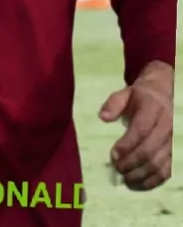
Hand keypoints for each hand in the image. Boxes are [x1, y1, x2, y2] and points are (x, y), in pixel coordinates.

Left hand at [99, 61, 173, 190]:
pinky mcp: (173, 152)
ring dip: (140, 174)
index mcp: (153, 109)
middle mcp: (166, 126)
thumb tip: (103, 117)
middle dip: (131, 162)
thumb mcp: (125, 93)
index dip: (127, 145)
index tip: (113, 154)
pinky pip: (166, 171)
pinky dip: (153, 180)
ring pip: (158, 163)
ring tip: (125, 177)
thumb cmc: (139, 97)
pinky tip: (139, 183)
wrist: (161, 95)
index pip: (141, 130)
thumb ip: (113, 103)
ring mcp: (171, 141)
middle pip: (149, 150)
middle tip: (116, 168)